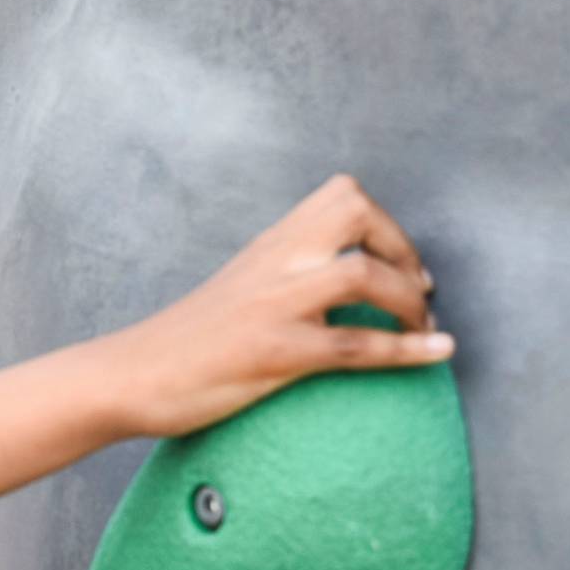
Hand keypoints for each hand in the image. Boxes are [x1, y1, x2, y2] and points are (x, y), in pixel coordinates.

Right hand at [108, 175, 451, 437]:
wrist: (131, 375)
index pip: (342, 194)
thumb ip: (283, 274)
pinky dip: (410, 350)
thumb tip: (331, 286)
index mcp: (269, 246)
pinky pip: (356, 346)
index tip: (402, 265)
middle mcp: (275, 263)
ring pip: (364, 276)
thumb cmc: (184, 342)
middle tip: (418, 292)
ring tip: (425, 329)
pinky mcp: (276, 351)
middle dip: (404, 249)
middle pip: (357, 212)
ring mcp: (275, 305)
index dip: (387, 225)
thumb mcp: (239, 287)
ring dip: (410, 303)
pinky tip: (439, 353)